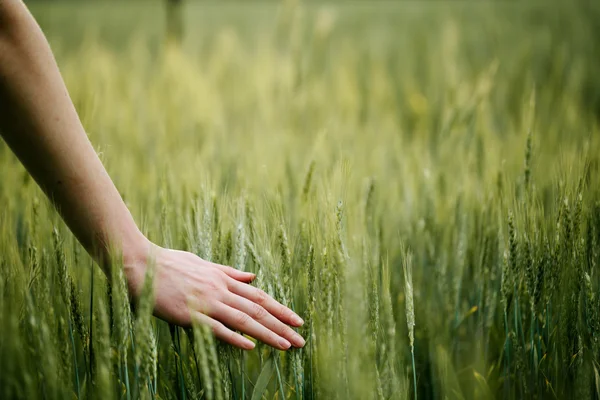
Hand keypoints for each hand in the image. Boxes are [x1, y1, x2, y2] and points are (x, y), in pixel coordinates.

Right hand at [124, 242, 304, 350]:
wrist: (140, 263)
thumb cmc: (170, 263)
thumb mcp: (204, 264)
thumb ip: (229, 272)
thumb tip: (252, 276)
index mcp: (223, 279)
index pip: (259, 296)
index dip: (280, 309)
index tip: (297, 321)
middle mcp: (219, 290)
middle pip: (257, 309)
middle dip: (281, 325)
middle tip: (301, 339)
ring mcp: (206, 302)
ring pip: (243, 319)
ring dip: (267, 333)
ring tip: (286, 346)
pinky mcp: (189, 314)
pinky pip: (216, 327)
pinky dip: (234, 336)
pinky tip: (250, 345)